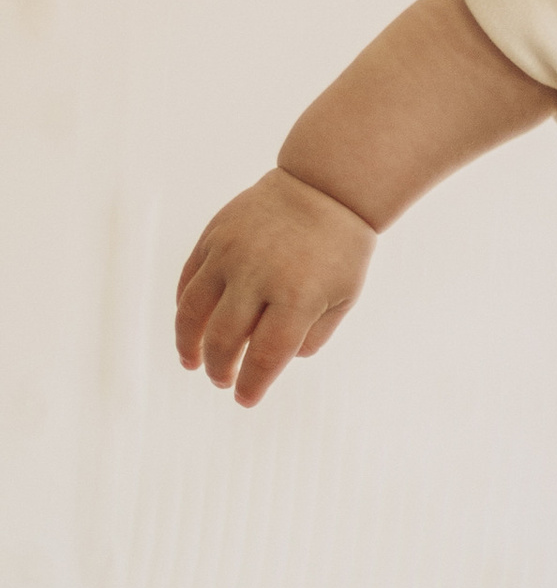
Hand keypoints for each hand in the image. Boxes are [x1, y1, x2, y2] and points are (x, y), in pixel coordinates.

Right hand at [175, 168, 376, 406]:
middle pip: (224, 338)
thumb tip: (272, 362)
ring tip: (191, 362)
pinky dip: (184, 307)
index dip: (252, 384)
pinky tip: (191, 326)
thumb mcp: (342, 298)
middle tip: (221, 380)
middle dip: (220, 368)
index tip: (244, 400)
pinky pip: (189, 279)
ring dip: (188, 343)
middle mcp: (257, 274)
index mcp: (297, 295)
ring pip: (192, 310)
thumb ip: (309, 335)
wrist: (325, 187)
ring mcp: (230, 253)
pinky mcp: (214, 236)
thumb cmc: (340, 250)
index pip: (265, 356)